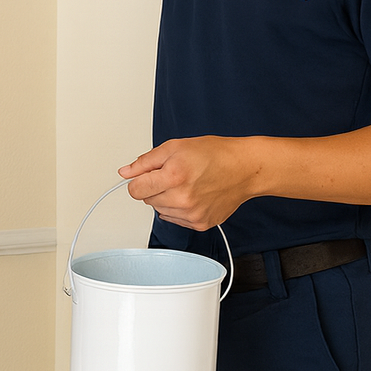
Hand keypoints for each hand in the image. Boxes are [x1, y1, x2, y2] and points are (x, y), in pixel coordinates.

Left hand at [118, 136, 255, 230]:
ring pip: (160, 211)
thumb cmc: (214, 154)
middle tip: (174, 175)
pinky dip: (178, 209)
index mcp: (173, 176)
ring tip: (186, 184)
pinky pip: (175, 219)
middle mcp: (182, 199)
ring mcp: (192, 214)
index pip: (135, 190)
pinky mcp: (201, 224)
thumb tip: (125, 172)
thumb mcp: (174, 147)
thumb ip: (145, 162)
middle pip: (147, 200)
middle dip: (154, 187)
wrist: (245, 168)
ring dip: (166, 199)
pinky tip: (193, 195)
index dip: (138, 181)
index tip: (146, 176)